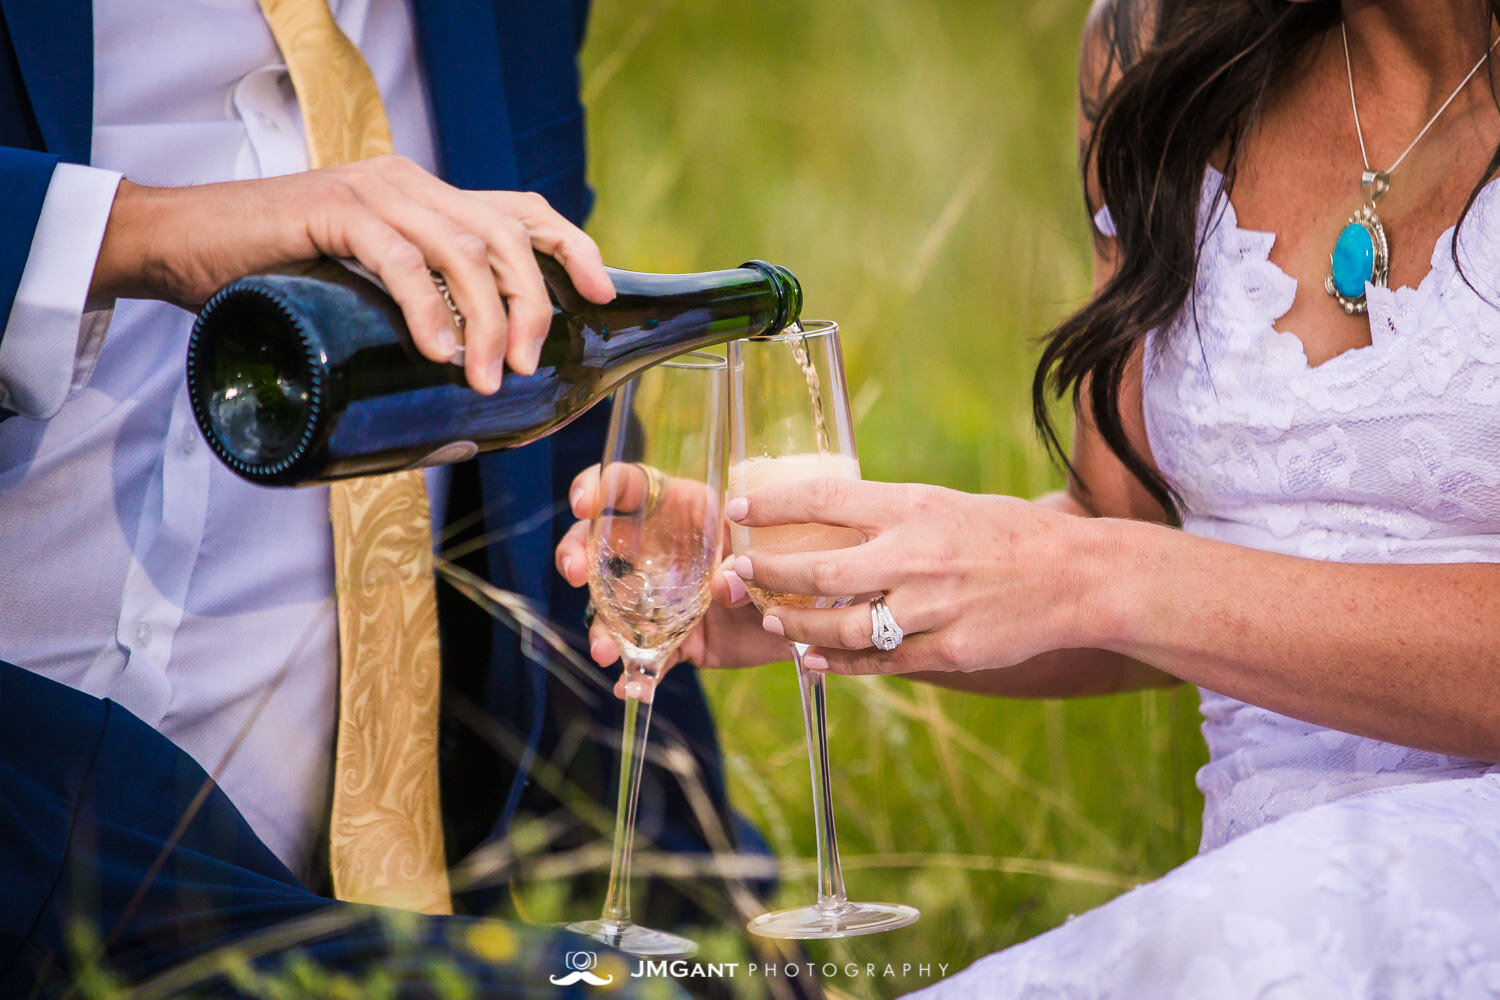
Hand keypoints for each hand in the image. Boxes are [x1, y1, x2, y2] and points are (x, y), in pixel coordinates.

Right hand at [90, 156, 614, 392]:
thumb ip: (415, 314)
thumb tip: (469, 390)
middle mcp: (410, 184)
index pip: (520, 209)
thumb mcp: (365, 293)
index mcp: (428, 198)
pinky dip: (428, 307)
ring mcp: (373, 192)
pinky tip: (440, 351)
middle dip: (532, 303)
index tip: (601, 292)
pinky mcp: (333, 210)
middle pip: (504, 234)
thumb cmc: (278, 281)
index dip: (570, 246)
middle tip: (530, 366)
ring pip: (462, 249)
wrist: (182, 246)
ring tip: (489, 377)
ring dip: (489, 319)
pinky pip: (399, 257)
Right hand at [554, 464, 790, 696]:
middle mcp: (658, 552)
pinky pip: (647, 659)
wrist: (811, 613)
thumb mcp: (771, 544)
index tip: (583, 503)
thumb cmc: (789, 558)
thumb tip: (723, 583)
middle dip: (576, 554)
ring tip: (606, 652)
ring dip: (602, 631)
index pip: (627, 487)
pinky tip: (630, 689)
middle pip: (597, 545)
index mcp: (680, 509)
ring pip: (612, 610)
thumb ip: (747, 556)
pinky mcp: (675, 641)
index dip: (597, 487)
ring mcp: (660, 599)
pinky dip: (636, 677)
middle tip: (575, 572)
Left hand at [727, 478, 1111, 675]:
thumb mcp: (944, 505)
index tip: (736, 508)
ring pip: (845, 626)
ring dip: (798, 628)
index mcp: (915, 507)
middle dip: (770, 573)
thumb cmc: (1005, 534)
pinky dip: (841, 663)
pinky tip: (814, 659)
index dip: (773, 505)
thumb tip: (826, 523)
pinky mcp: (950, 652)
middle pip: (821, 570)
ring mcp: (934, 608)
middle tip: (741, 573)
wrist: (1077, 576)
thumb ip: (888, 516)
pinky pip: (882, 663)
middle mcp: (919, 556)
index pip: (826, 499)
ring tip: (773, 622)